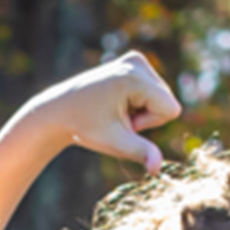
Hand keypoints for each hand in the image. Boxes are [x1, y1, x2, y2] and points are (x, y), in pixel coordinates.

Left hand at [26, 51, 180, 172]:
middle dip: (144, 116)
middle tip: (113, 117)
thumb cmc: (84, 127)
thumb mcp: (114, 142)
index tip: (121, 122)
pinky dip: (136, 100)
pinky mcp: (132, 61)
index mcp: (134, 78)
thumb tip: (158, 169)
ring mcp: (134, 59)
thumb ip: (140, 152)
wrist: (59, 111)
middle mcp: (136, 62)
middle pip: (166, 101)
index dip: (148, 124)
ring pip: (161, 96)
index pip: (170, 109)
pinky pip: (152, 88)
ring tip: (113, 109)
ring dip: (140, 109)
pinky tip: (115, 101)